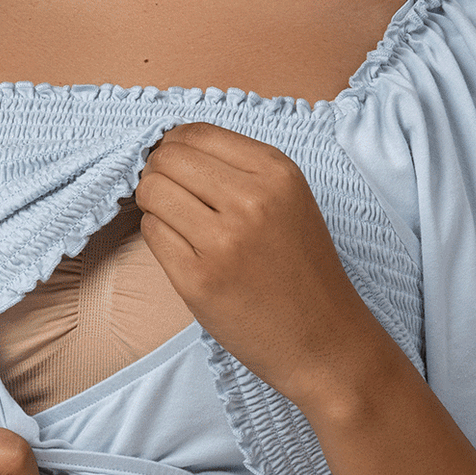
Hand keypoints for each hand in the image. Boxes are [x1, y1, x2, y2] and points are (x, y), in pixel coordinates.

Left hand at [133, 120, 380, 406]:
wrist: (324, 341)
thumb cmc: (302, 270)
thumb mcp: (289, 200)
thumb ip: (238, 169)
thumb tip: (170, 147)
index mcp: (277, 173)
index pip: (195, 133)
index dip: (173, 145)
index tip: (175, 164)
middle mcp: (251, 200)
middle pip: (166, 159)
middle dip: (158, 172)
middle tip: (170, 195)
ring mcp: (222, 241)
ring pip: (151, 192)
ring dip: (153, 203)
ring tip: (177, 222)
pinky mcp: (197, 279)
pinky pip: (151, 232)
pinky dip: (158, 235)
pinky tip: (183, 250)